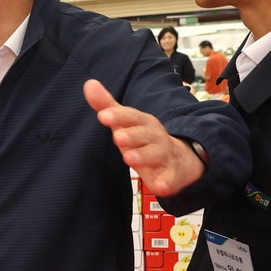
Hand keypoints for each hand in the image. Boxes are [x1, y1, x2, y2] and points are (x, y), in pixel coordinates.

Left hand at [84, 80, 204, 195]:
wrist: (181, 158)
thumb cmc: (145, 139)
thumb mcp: (126, 123)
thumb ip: (107, 105)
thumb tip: (89, 84)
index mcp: (143, 123)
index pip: (131, 116)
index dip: (118, 116)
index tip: (103, 116)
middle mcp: (155, 137)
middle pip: (144, 134)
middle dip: (132, 135)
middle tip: (117, 137)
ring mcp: (165, 155)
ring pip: (156, 154)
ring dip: (144, 156)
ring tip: (129, 158)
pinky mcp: (172, 175)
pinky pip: (171, 179)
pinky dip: (167, 183)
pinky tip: (160, 187)